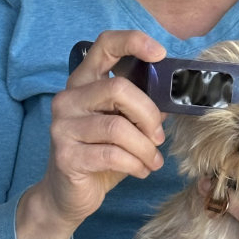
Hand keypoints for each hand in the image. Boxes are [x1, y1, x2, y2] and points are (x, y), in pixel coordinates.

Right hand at [16, 30, 166, 238]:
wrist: (66, 196)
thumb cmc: (100, 156)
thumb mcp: (124, 127)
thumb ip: (142, 108)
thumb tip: (176, 95)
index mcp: (83, 83)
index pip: (104, 45)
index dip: (133, 42)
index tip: (160, 53)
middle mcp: (68, 99)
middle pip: (118, 88)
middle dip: (148, 114)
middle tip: (158, 136)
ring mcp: (63, 127)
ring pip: (118, 127)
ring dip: (145, 147)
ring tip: (152, 161)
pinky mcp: (66, 155)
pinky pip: (113, 155)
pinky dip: (136, 164)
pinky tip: (141, 171)